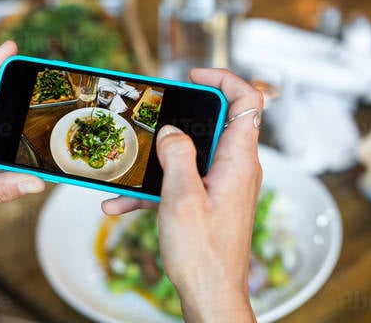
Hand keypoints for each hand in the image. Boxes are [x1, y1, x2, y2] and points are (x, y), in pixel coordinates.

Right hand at [103, 68, 262, 321]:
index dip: (224, 79)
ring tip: (129, 168)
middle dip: (181, 117)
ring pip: (193, 153)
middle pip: (216, 121)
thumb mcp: (181, 198)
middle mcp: (236, 167)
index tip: (193, 76)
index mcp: (238, 160)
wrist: (211, 294)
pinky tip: (122, 203)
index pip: (248, 100)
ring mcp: (224, 182)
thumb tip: (172, 131)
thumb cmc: (203, 252)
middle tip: (154, 117)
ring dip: (161, 158)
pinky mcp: (211, 198)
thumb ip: (177, 156)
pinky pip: (184, 180)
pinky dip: (157, 186)